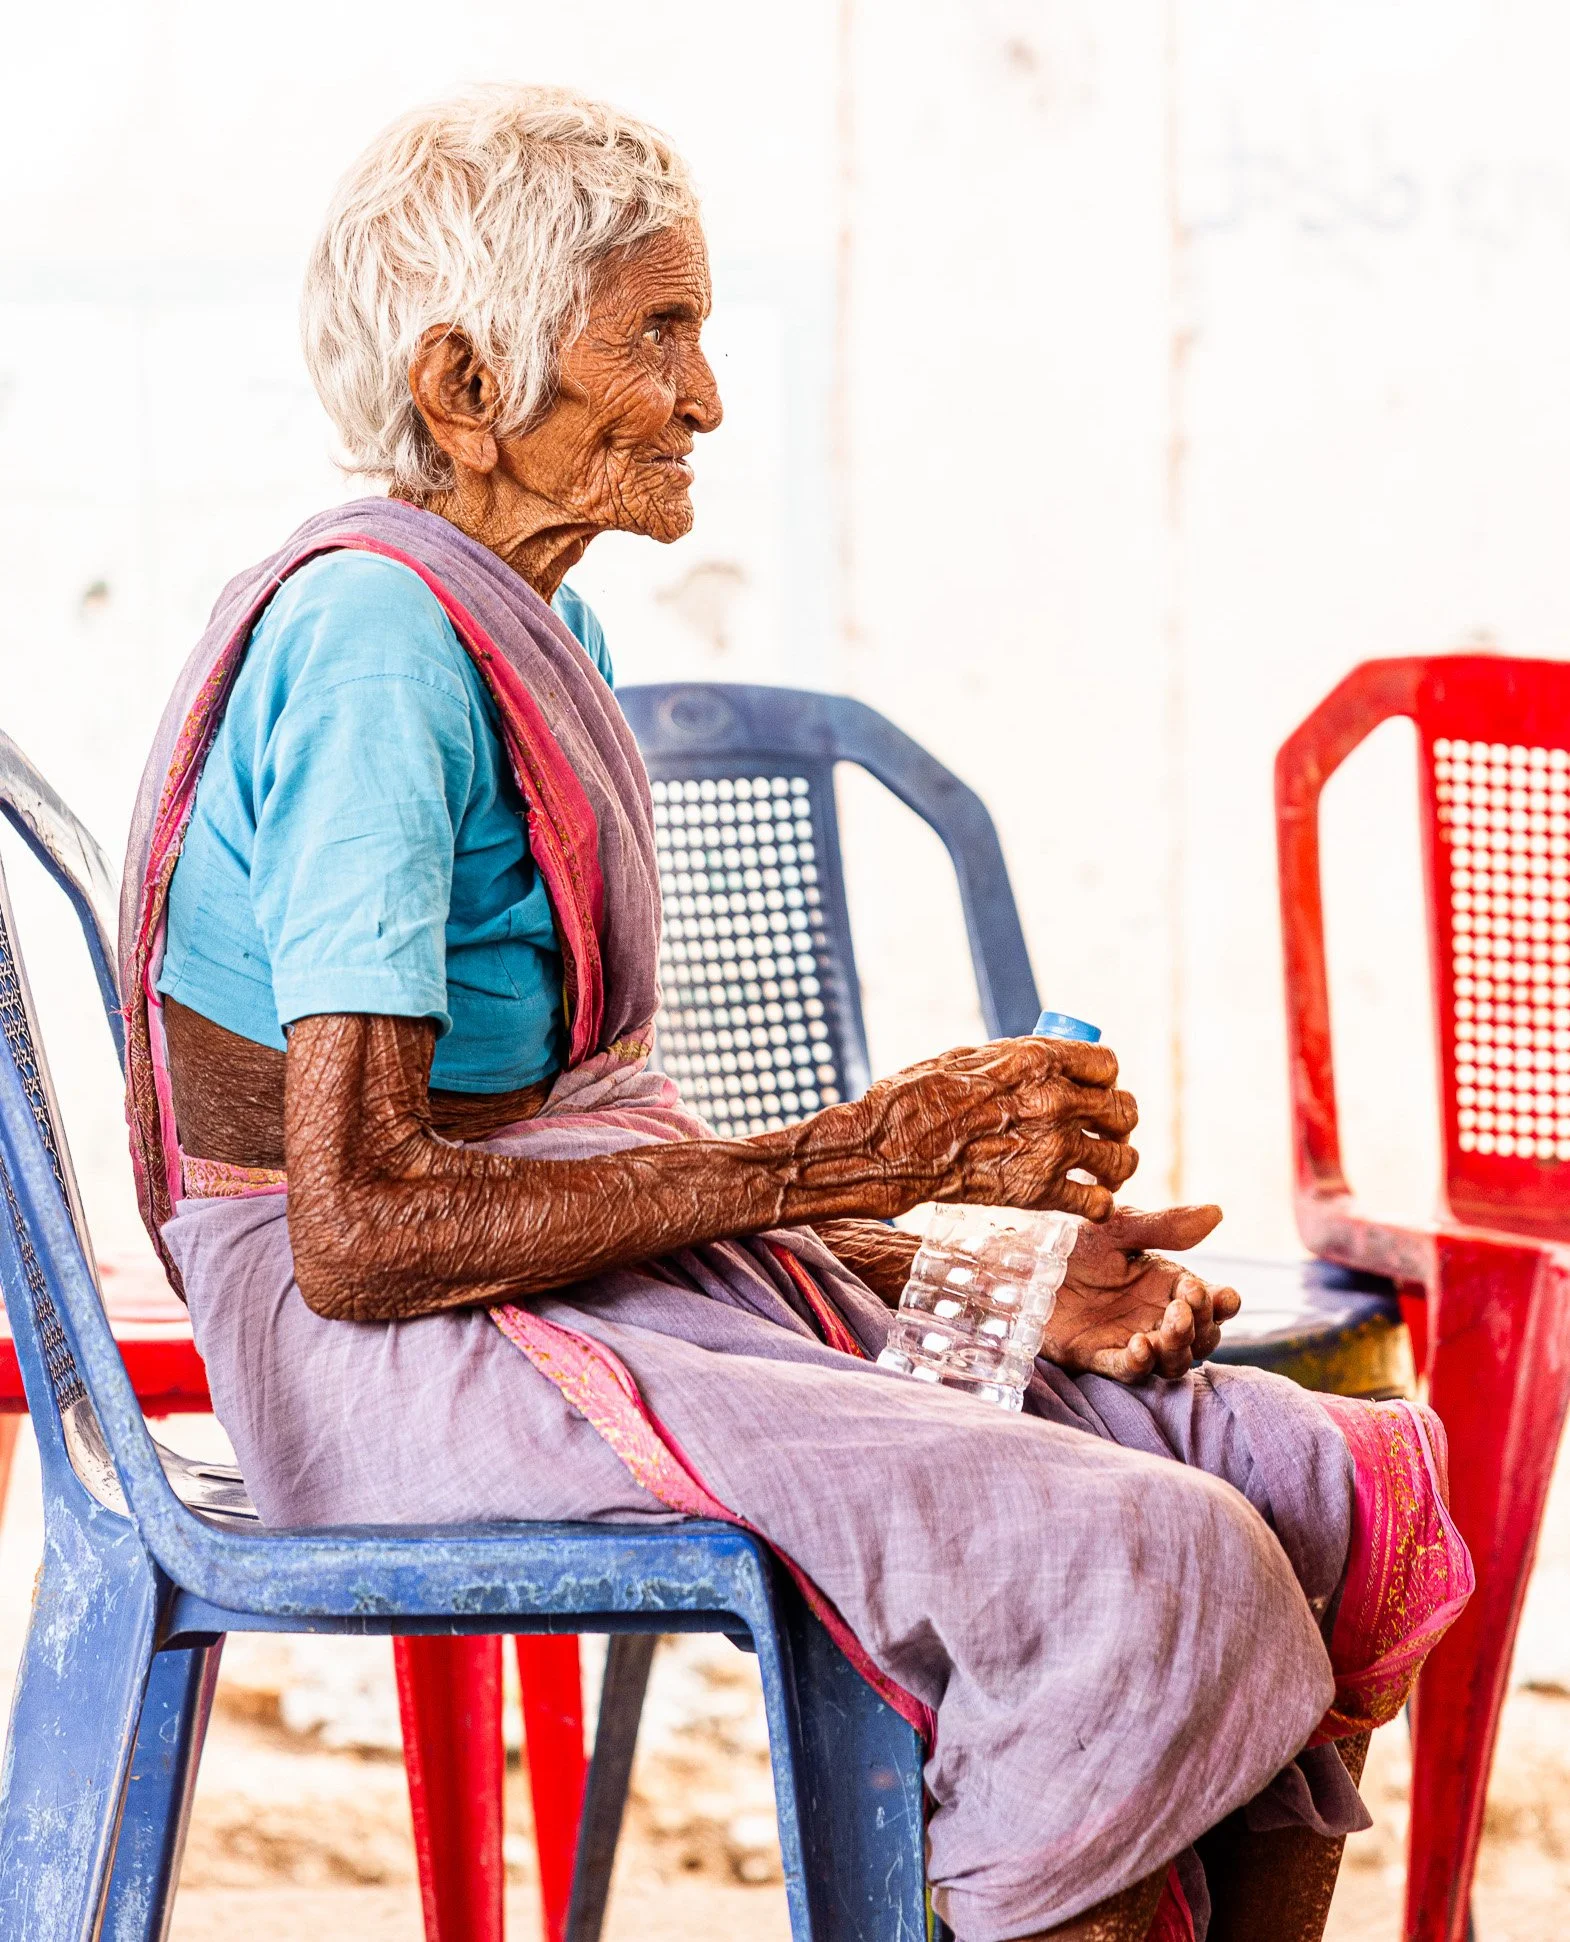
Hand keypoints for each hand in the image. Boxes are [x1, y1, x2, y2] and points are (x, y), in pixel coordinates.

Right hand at [812, 1036, 1138, 1221]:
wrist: (891, 1147)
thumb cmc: (917, 1096)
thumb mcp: (971, 1057)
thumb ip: (1018, 1062)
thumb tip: (1045, 1064)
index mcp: (1039, 1058)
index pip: (1107, 1063)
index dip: (1102, 1079)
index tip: (1091, 1090)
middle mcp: (1055, 1099)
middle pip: (1125, 1110)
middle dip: (1116, 1122)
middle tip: (1100, 1132)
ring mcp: (1052, 1147)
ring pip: (1123, 1159)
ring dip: (1116, 1164)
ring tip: (1101, 1170)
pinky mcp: (1041, 1191)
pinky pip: (1098, 1202)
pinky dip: (1096, 1204)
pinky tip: (1084, 1200)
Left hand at [1039, 1204, 1240, 1382]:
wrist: (1024, 1257)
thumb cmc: (1075, 1239)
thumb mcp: (1119, 1226)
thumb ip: (1165, 1226)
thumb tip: (1217, 1212)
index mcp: (1168, 1283)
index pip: (1212, 1303)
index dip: (1222, 1303)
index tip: (1221, 1295)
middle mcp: (1156, 1315)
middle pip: (1200, 1337)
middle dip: (1202, 1326)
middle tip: (1185, 1305)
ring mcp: (1130, 1338)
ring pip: (1172, 1360)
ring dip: (1178, 1347)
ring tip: (1169, 1326)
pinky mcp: (1098, 1356)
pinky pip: (1128, 1370)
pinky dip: (1139, 1363)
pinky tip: (1139, 1346)